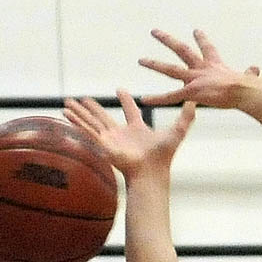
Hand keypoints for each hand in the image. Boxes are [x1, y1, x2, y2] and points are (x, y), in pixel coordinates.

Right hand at [63, 89, 194, 176]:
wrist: (152, 172)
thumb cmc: (163, 156)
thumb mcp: (176, 132)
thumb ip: (186, 117)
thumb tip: (195, 101)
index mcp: (138, 129)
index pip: (130, 111)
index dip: (126, 100)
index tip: (119, 89)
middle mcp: (122, 134)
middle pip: (104, 116)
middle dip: (93, 108)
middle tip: (83, 97)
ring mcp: (111, 139)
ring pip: (92, 121)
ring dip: (79, 112)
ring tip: (67, 102)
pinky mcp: (103, 144)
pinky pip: (87, 130)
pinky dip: (76, 121)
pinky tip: (66, 113)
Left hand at [138, 29, 259, 107]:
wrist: (242, 91)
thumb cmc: (248, 87)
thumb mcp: (248, 77)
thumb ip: (249, 74)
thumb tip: (257, 69)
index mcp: (216, 65)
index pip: (207, 49)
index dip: (201, 40)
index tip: (195, 31)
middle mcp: (202, 68)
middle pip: (181, 50)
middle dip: (167, 40)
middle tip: (155, 32)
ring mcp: (194, 79)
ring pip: (170, 69)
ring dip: (155, 64)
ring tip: (141, 60)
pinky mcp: (190, 92)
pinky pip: (170, 96)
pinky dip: (157, 99)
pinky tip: (144, 99)